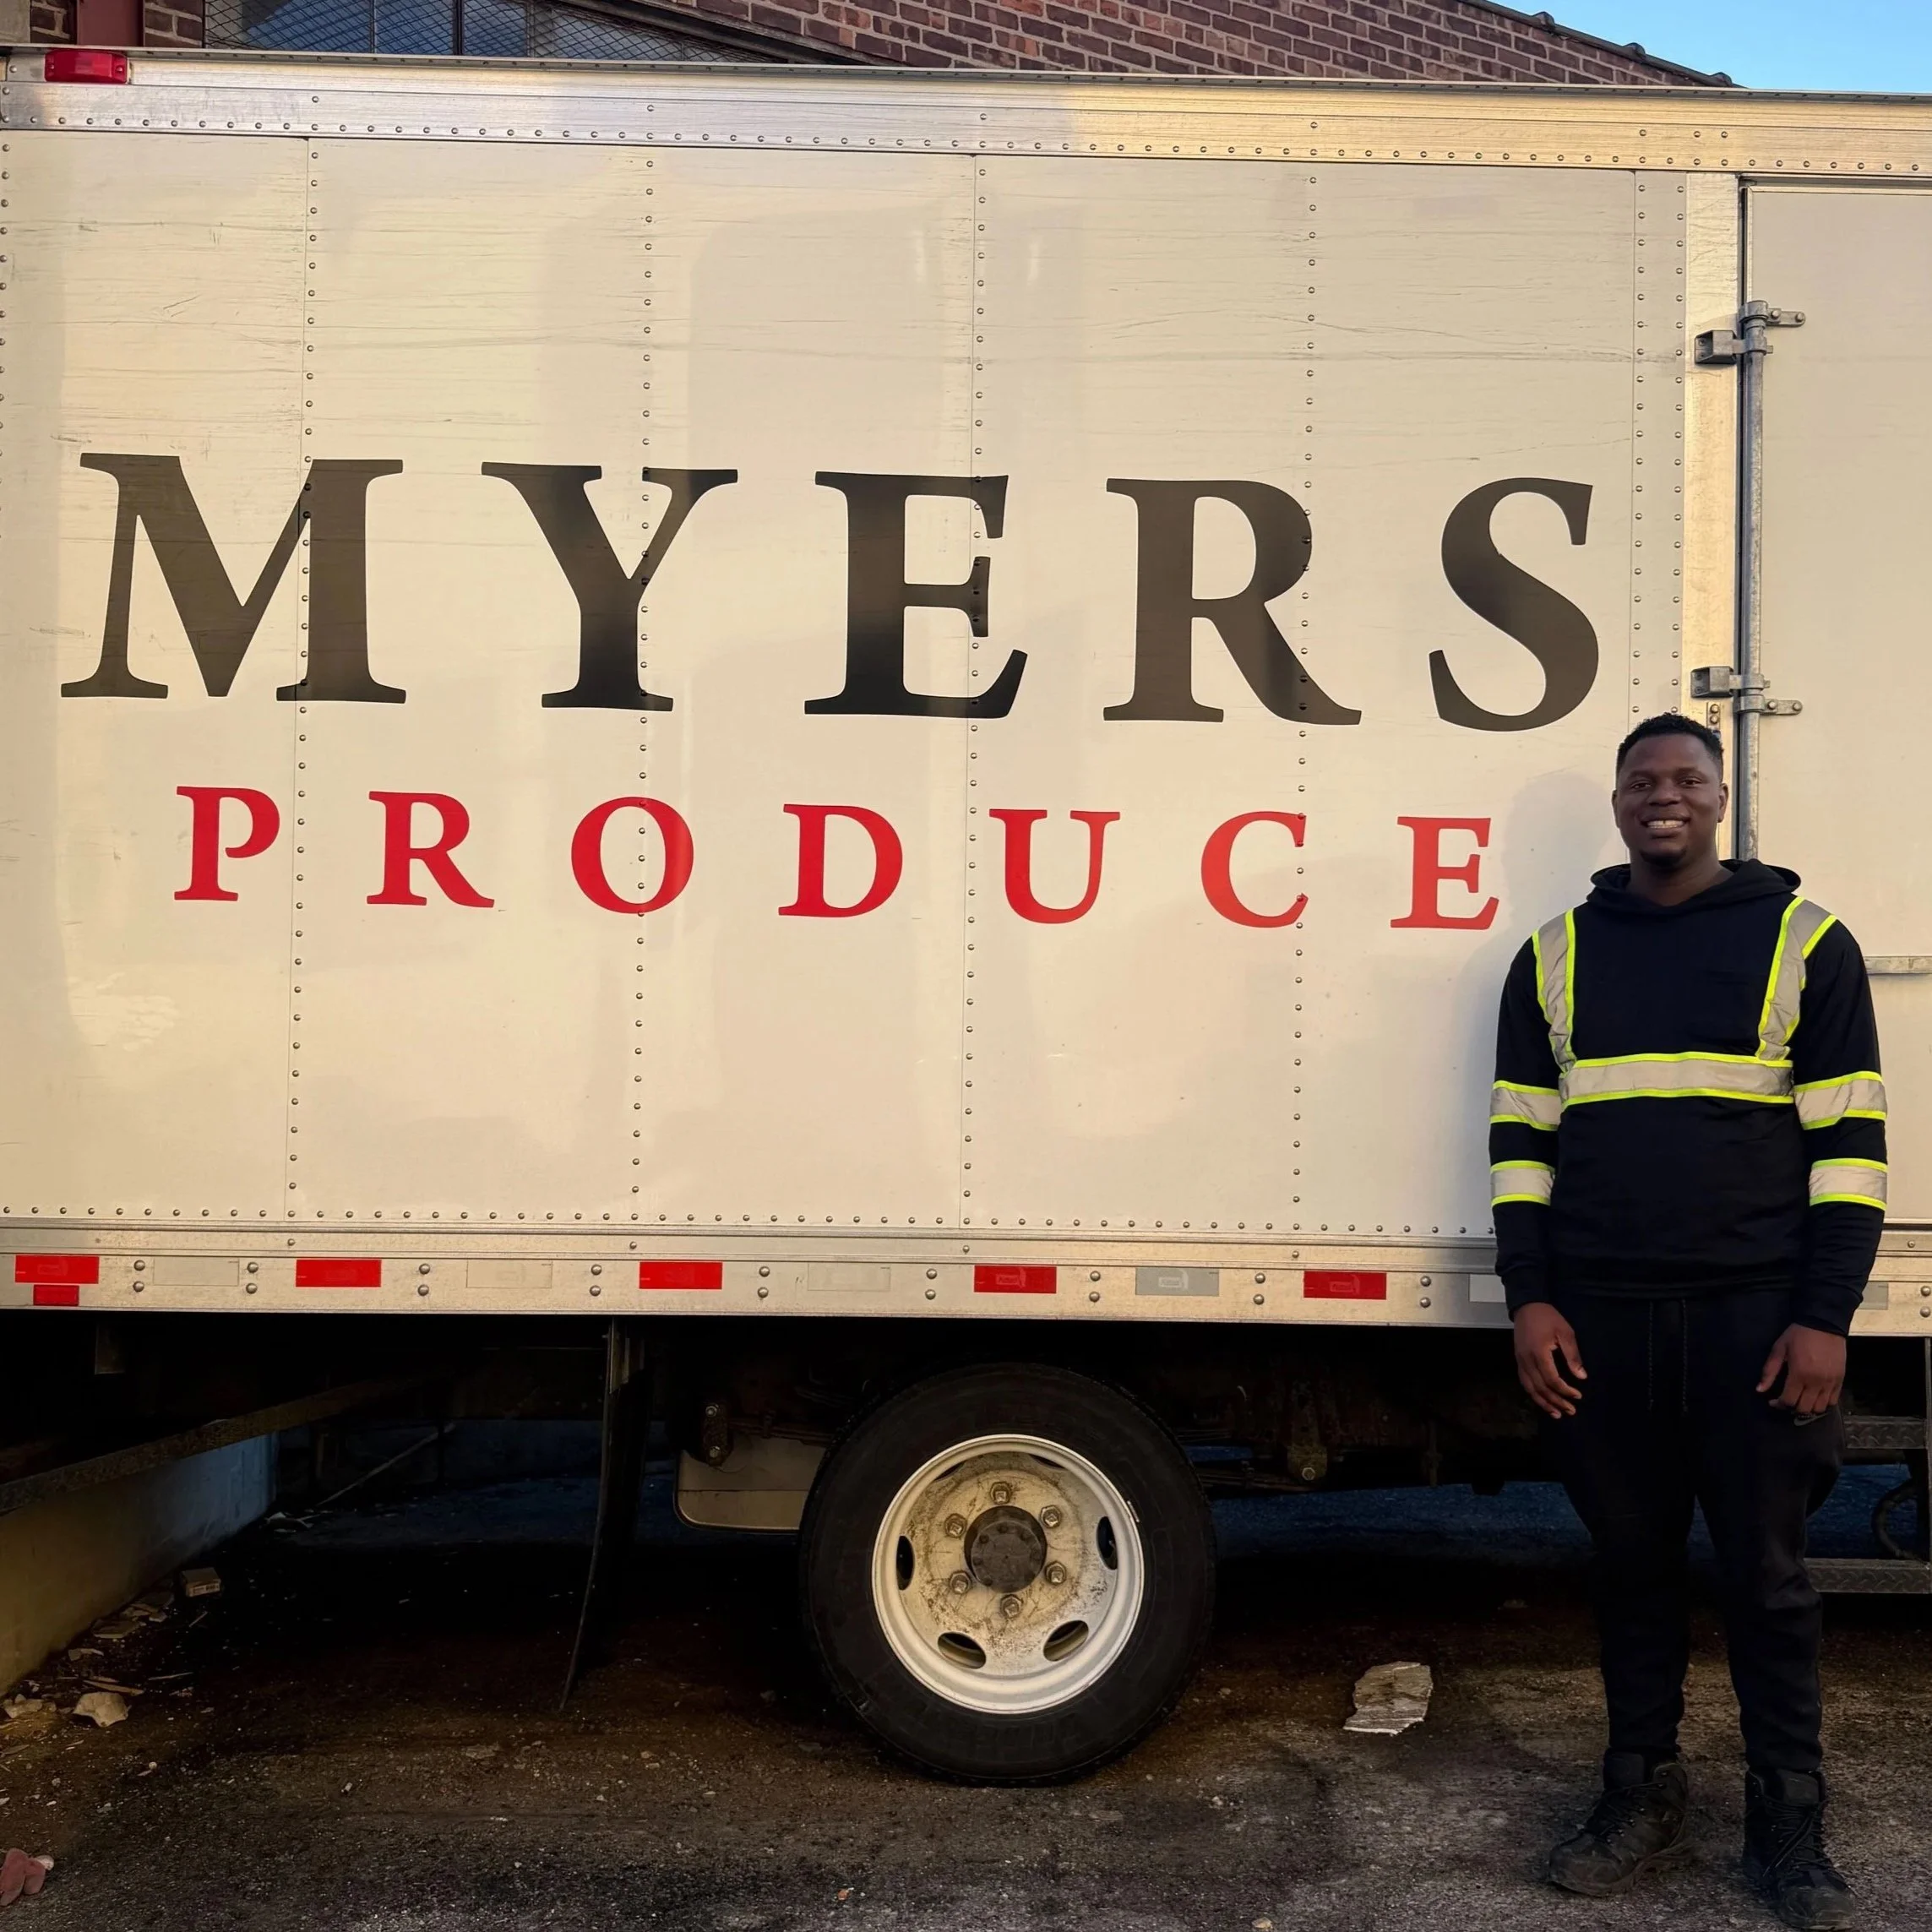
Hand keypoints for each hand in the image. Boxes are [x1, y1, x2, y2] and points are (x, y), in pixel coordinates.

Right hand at [1514, 1302, 1585, 1418]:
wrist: (1527, 1307)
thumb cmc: (1549, 1318)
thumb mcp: (1565, 1332)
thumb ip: (1572, 1355)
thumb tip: (1581, 1376)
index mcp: (1539, 1353)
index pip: (1552, 1379)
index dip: (1565, 1390)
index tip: (1578, 1395)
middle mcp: (1527, 1361)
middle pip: (1541, 1388)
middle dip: (1556, 1401)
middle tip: (1571, 1411)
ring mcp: (1520, 1361)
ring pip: (1530, 1388)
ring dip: (1543, 1402)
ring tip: (1556, 1414)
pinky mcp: (1518, 1361)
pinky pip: (1524, 1382)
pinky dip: (1533, 1394)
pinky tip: (1542, 1400)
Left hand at [1757, 1323, 1845, 1415]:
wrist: (1824, 1324)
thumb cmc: (1798, 1335)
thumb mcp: (1779, 1349)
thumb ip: (1769, 1371)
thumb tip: (1760, 1390)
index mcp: (1799, 1374)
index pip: (1789, 1401)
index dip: (1779, 1404)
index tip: (1773, 1401)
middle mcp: (1816, 1382)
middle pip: (1804, 1408)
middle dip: (1792, 1408)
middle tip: (1786, 1401)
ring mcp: (1830, 1382)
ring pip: (1820, 1408)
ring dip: (1808, 1408)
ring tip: (1801, 1399)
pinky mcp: (1840, 1380)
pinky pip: (1833, 1401)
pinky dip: (1823, 1403)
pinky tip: (1815, 1396)